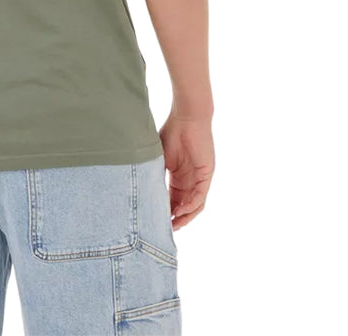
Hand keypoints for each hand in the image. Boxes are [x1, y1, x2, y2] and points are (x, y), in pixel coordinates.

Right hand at [159, 110, 213, 230]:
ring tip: (173, 226)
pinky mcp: (207, 175)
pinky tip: (179, 212)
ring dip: (184, 217)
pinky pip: (200, 196)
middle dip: (174, 220)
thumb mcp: (158, 159)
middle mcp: (190, 180)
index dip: (164, 212)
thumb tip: (140, 192)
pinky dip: (190, 206)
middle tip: (163, 231)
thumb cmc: (171, 133)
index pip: (172, 200)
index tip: (154, 222)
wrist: (186, 117)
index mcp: (178, 177)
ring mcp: (199, 178)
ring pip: (194, 205)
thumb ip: (153, 175)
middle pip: (183, 206)